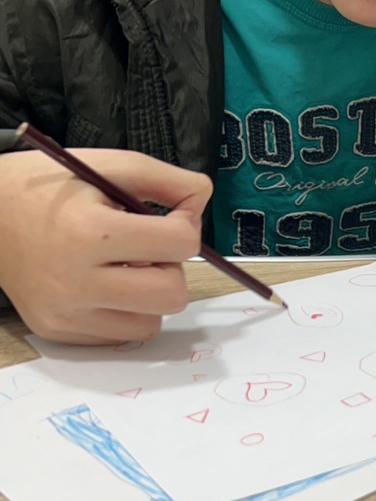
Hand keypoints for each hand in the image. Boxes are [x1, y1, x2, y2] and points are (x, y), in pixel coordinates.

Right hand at [0, 148, 212, 343]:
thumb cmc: (48, 188)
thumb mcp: (107, 166)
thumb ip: (166, 180)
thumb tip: (203, 200)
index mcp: (91, 233)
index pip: (180, 244)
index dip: (185, 227)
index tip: (169, 219)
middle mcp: (76, 281)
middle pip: (172, 295)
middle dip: (172, 269)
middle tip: (147, 250)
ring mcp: (66, 313)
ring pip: (151, 322)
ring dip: (149, 295)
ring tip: (122, 267)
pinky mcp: (58, 332)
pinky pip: (120, 334)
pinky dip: (123, 311)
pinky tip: (101, 284)